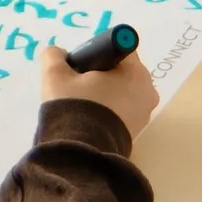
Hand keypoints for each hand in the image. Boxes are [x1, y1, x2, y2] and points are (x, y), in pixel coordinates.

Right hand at [37, 45, 159, 144]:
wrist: (82, 152)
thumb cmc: (75, 106)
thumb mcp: (56, 75)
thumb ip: (54, 56)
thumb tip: (58, 54)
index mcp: (135, 72)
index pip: (119, 48)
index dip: (98, 52)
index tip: (81, 65)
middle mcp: (147, 90)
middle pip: (121, 70)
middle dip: (100, 73)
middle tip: (76, 85)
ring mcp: (145, 112)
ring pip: (121, 91)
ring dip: (103, 93)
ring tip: (80, 104)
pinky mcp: (137, 130)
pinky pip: (121, 110)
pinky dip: (107, 109)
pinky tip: (88, 118)